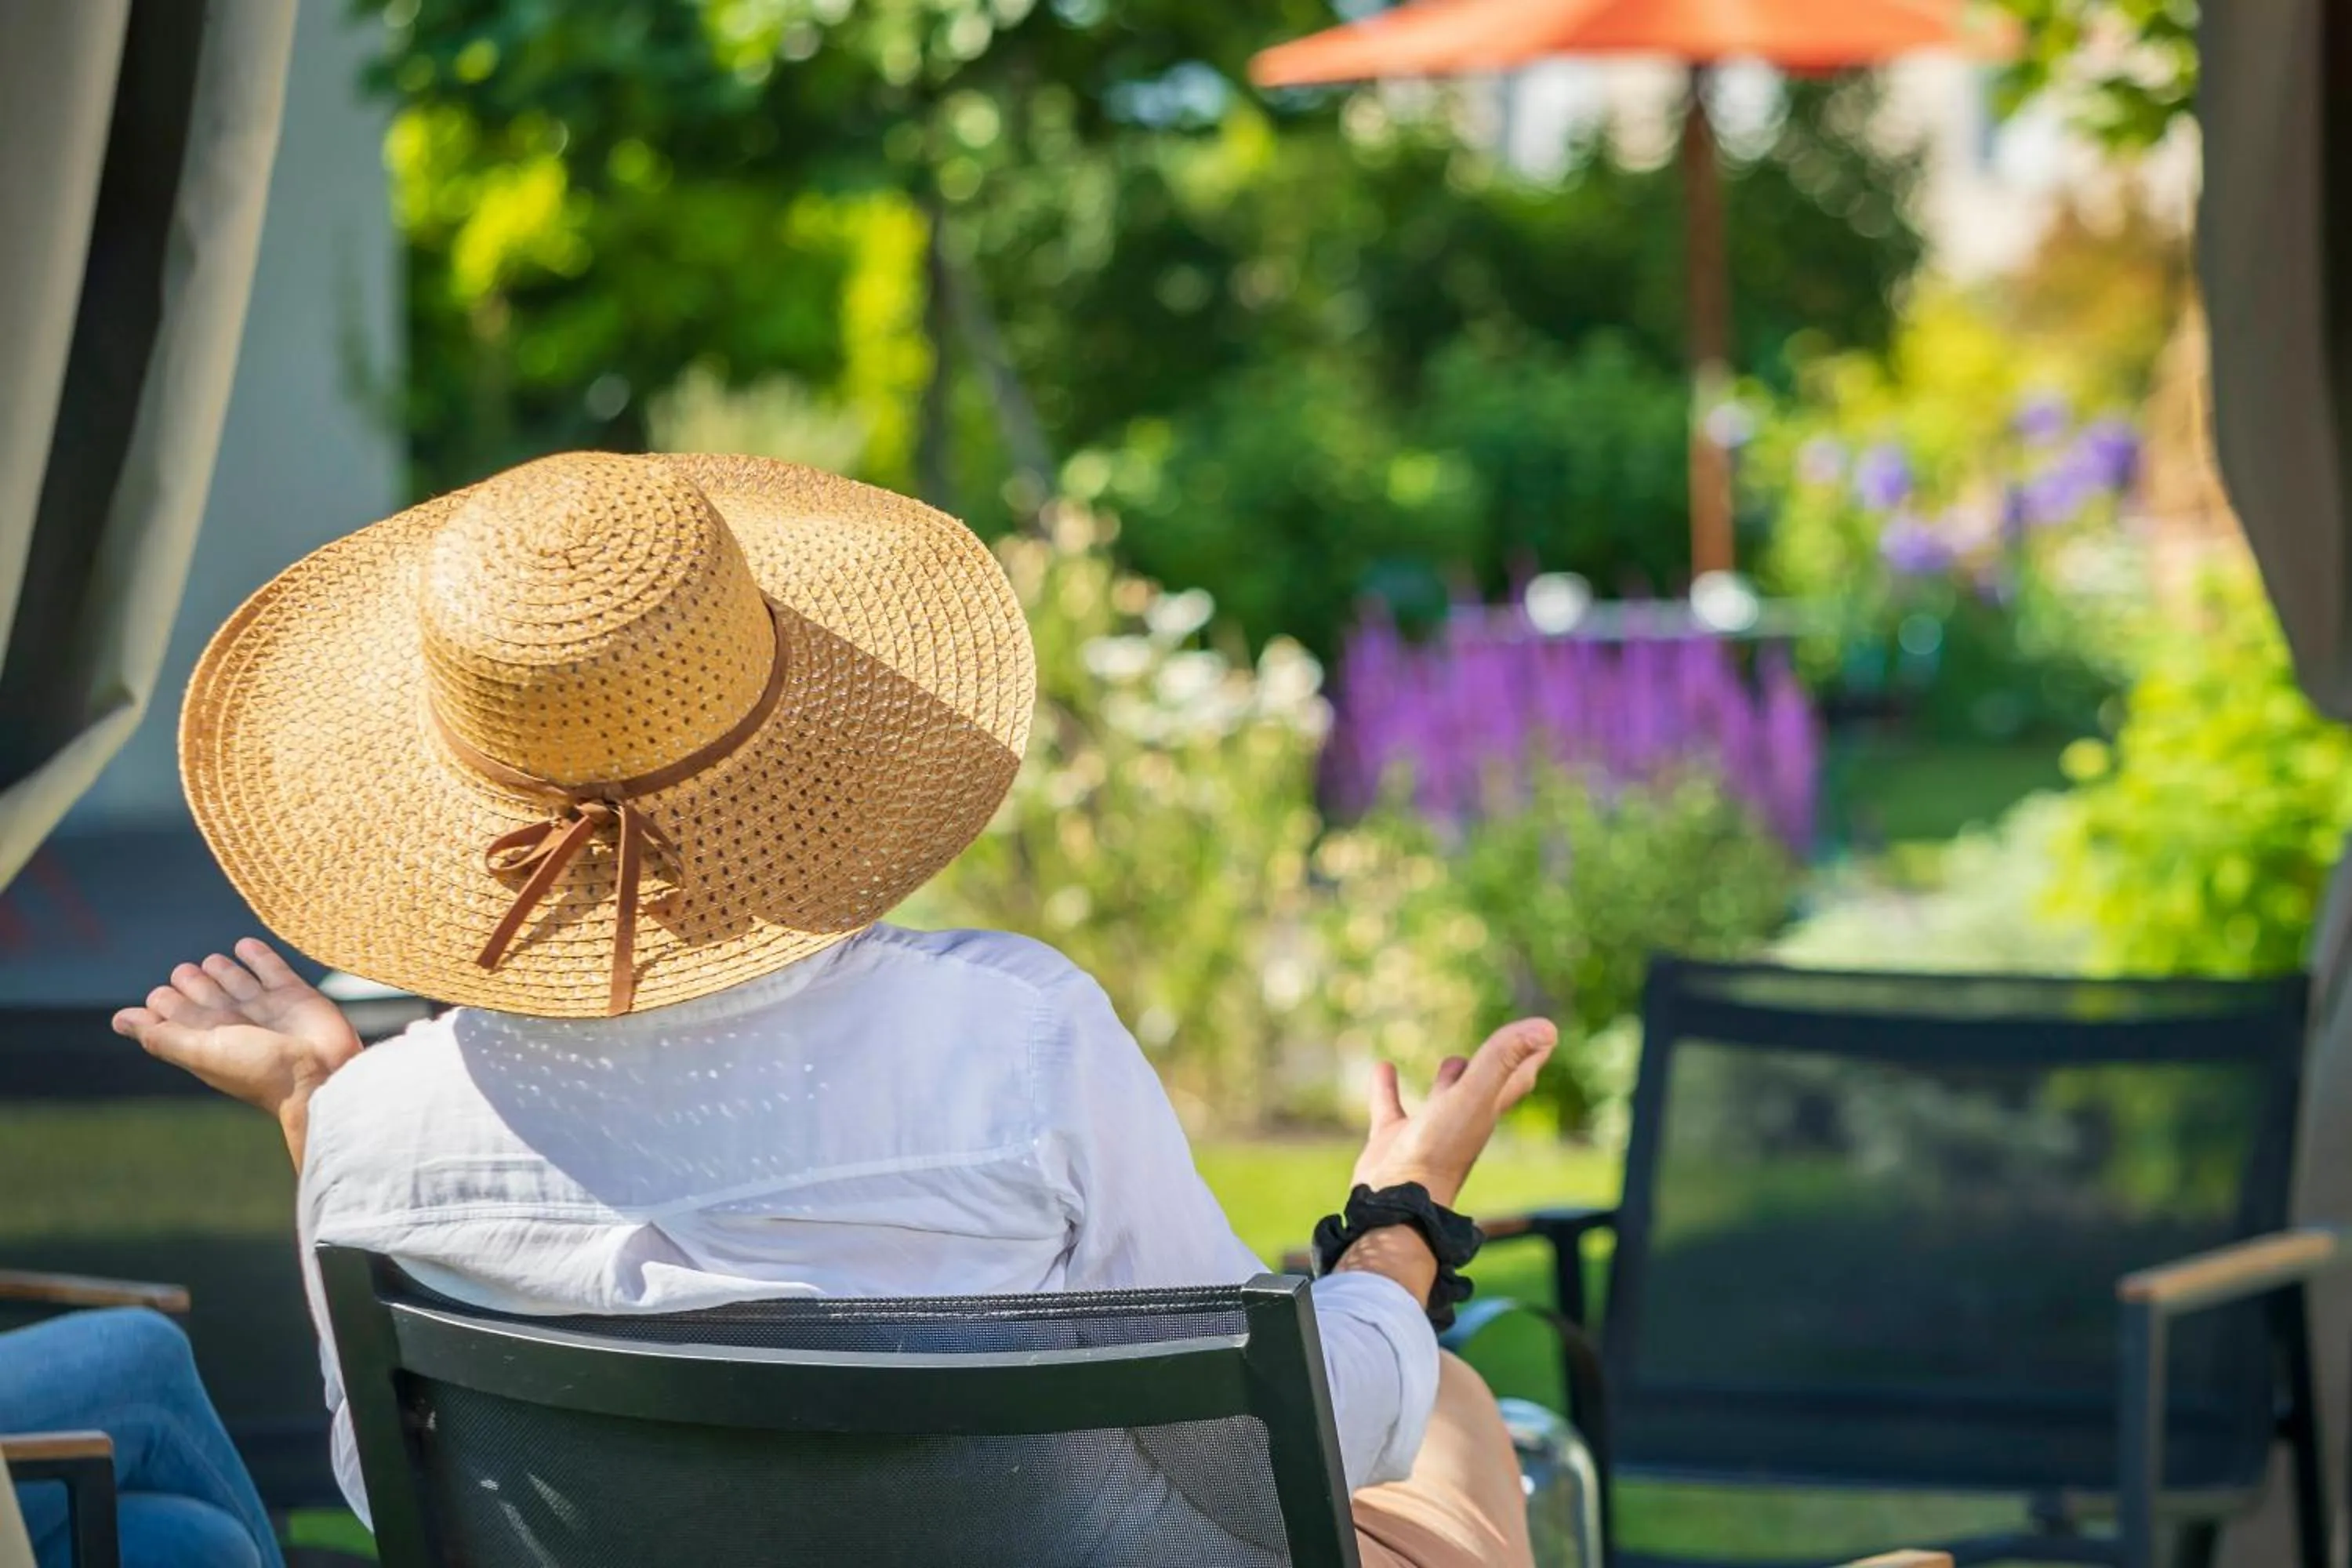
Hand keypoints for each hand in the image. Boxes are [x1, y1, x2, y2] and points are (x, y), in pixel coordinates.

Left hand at [111, 940, 361, 1149]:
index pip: (178, 1015)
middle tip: (184, 973)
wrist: (322, 1073)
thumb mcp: (202, 1053)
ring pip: (237, 981)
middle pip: (206, 996)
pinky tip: (244, 945)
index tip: (158, 996)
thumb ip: (162, 1036)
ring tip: (211, 962)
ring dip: (222, 969)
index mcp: (209, 1039)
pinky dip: (258, 956)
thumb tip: (120, 1020)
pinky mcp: (295, 995)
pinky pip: (272, 969)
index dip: (165, 1003)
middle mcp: (235, 1022)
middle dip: (192, 983)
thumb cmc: (259, 1069)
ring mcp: (266, 1007)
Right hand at [1352, 1018, 1556, 1208]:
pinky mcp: (1393, 1139)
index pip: (1518, 1076)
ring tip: (1452, 1060)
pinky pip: (1391, 1107)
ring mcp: (1428, 1132)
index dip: (1532, 1054)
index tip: (1547, 1034)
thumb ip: (1502, 1059)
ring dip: (1449, 1078)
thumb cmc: (1440, 1149)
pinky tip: (1383, 1068)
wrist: (1398, 1200)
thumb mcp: (1473, 1095)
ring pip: (1445, 1098)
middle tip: (1505, 1045)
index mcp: (1486, 1110)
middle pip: (1488, 1088)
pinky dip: (1387, 1087)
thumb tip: (1548, 1027)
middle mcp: (1463, 1121)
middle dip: (1498, 1066)